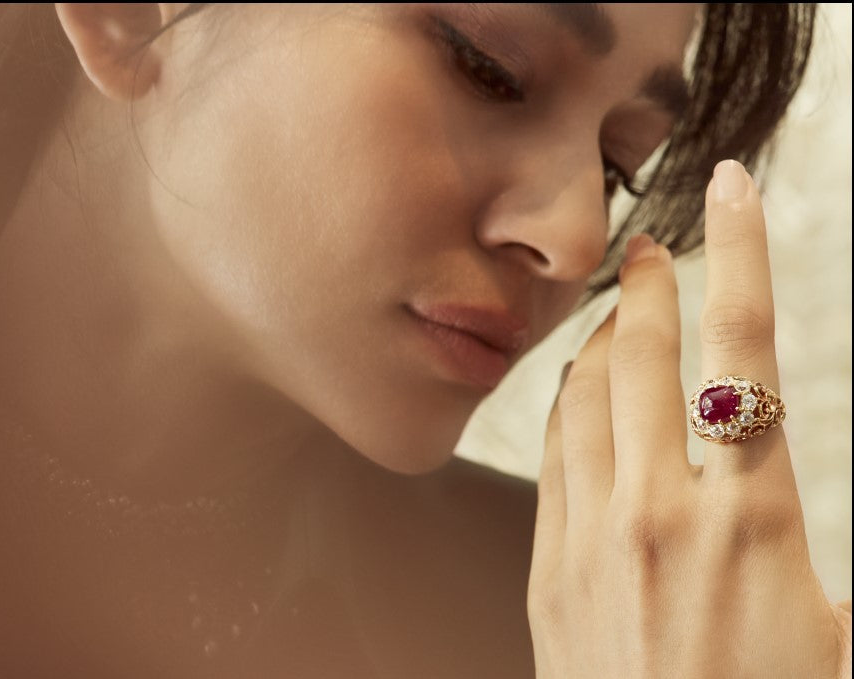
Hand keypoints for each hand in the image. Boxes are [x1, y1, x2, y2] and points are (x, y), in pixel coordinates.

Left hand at [528, 160, 851, 678]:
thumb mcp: (841, 632)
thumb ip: (818, 546)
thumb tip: (779, 473)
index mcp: (755, 517)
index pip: (748, 346)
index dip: (741, 253)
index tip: (730, 188)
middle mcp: (663, 510)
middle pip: (649, 353)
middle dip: (653, 284)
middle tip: (654, 245)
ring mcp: (592, 537)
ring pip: (587, 396)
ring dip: (606, 341)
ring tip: (621, 313)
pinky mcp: (548, 570)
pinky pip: (553, 455)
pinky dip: (570, 405)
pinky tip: (581, 391)